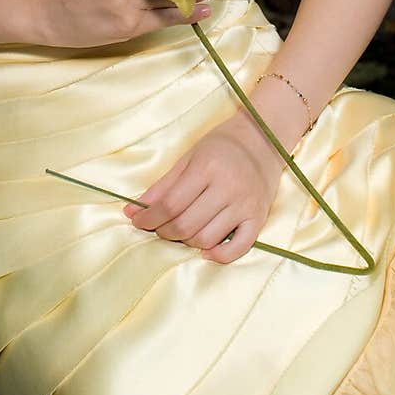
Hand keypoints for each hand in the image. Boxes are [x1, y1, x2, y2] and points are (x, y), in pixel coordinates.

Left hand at [122, 113, 285, 263]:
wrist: (263, 138)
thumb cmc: (222, 145)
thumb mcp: (189, 157)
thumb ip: (162, 186)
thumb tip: (132, 211)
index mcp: (207, 168)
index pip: (170, 204)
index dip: (149, 218)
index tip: (138, 221)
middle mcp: (228, 187)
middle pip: (186, 225)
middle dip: (165, 231)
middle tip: (160, 227)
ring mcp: (245, 204)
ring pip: (207, 238)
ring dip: (188, 242)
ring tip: (182, 231)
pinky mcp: (259, 217)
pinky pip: (240, 247)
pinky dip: (220, 255)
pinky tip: (207, 250)